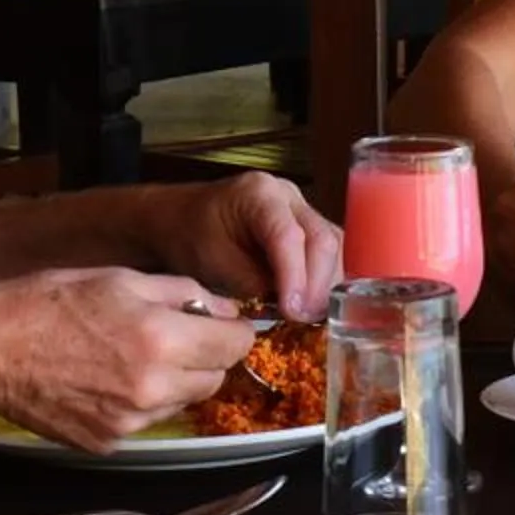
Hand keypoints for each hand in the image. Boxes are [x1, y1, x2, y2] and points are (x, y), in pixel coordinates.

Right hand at [0, 269, 255, 451]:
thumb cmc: (49, 303)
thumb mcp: (122, 278)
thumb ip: (184, 293)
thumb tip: (222, 310)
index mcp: (161, 339)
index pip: (236, 344)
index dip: (230, 329)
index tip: (216, 322)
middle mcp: (153, 387)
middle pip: (215, 378)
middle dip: (204, 356)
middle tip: (170, 335)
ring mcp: (130, 421)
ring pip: (183, 402)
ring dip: (174, 381)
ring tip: (130, 355)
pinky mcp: (109, 441)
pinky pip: (147, 421)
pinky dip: (140, 403)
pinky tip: (106, 379)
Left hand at [136, 173, 341, 321]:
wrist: (182, 218)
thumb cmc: (191, 236)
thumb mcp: (213, 262)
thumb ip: (253, 282)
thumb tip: (290, 304)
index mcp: (258, 194)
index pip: (288, 236)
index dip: (295, 277)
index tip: (293, 312)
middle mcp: (288, 195)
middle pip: (322, 239)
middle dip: (317, 286)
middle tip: (304, 320)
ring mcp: (301, 208)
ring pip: (332, 246)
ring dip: (326, 285)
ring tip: (309, 317)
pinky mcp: (306, 225)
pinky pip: (327, 252)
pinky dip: (324, 280)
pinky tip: (314, 304)